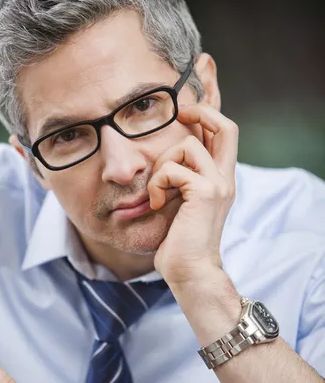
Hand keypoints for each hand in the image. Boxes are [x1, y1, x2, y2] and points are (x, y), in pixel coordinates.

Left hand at [148, 103, 237, 286]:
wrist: (190, 271)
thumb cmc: (180, 243)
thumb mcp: (182, 204)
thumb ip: (182, 180)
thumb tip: (165, 160)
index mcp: (221, 179)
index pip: (226, 134)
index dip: (208, 115)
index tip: (184, 114)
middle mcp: (225, 178)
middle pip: (227, 127)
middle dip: (200, 112)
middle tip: (178, 116)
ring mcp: (218, 184)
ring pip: (188, 144)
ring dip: (163, 163)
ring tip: (158, 190)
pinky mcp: (205, 193)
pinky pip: (172, 170)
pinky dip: (157, 184)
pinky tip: (156, 204)